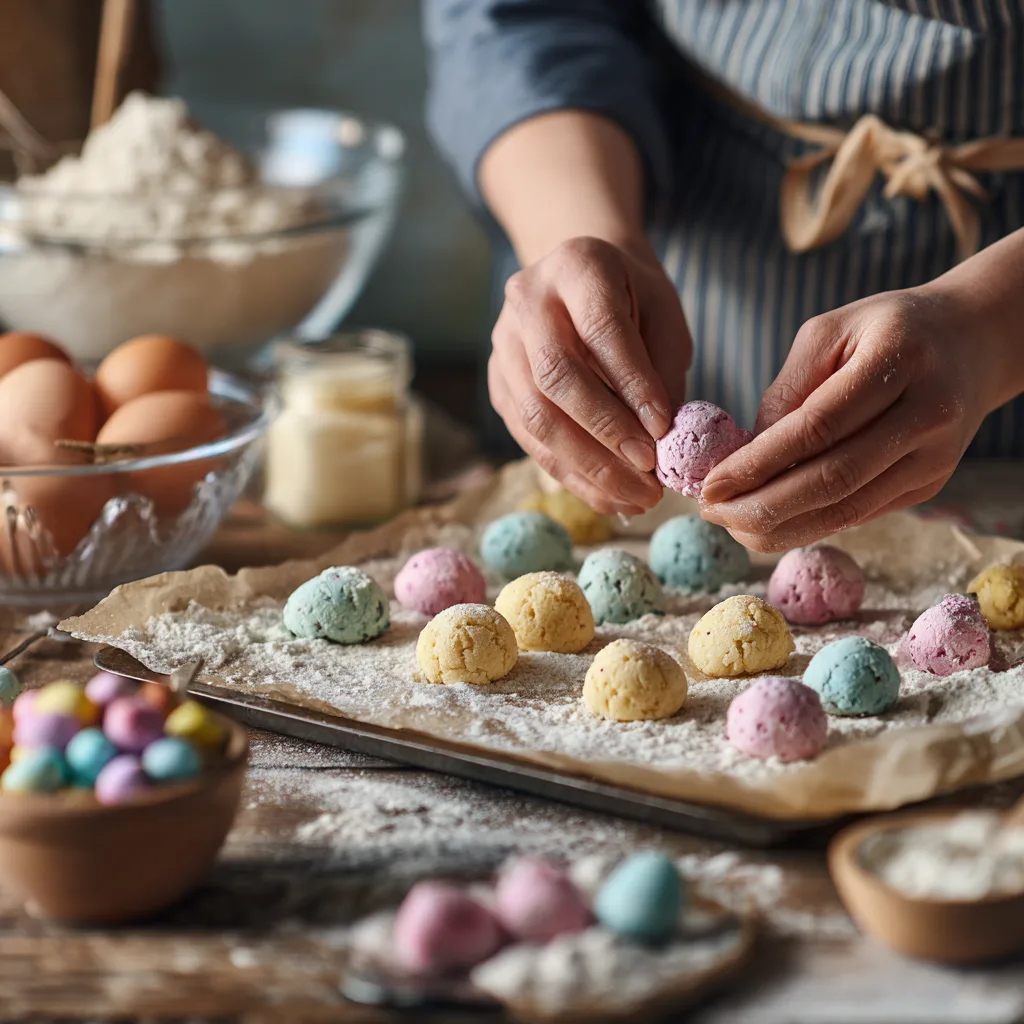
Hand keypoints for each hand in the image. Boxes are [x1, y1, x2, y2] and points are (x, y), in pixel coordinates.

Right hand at [489, 236, 692, 514]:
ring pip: (536, 416)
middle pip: (556, 376)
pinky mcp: (499, 384)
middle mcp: (527, 300)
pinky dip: (571, 474)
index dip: (632, 384)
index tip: (664, 430)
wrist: (580, 283)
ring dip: (588, 466)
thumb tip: (663, 443)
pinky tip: (609, 496)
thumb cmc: (632, 300)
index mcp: (576, 266)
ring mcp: (503, 344)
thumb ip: (661, 370)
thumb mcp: (662, 316)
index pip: (601, 329)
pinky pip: (529, 438)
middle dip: (606, 432)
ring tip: (636, 498)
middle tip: (648, 473)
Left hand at [699, 287, 1008, 551]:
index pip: (816, 428)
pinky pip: (858, 515)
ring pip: (846, 510)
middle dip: (760, 507)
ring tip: (730, 523)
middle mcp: (927, 413)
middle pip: (832, 480)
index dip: (757, 464)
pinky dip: (807, 525)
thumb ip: (786, 391)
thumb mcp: (829, 333)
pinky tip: (768, 523)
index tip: (709, 484)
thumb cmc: (885, 330)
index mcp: (899, 360)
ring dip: (779, 528)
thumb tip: (743, 457)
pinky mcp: (930, 484)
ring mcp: (934, 457)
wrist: (973, 342)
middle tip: (711, 512)